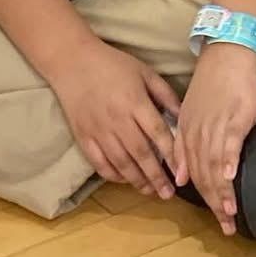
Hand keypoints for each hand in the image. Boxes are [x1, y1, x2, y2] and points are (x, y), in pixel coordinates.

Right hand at [50, 40, 180, 198]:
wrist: (72, 61)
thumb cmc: (114, 65)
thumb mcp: (146, 73)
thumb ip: (166, 95)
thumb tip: (183, 118)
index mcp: (135, 103)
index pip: (158, 135)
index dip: (173, 156)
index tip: (183, 173)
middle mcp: (117, 120)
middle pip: (141, 154)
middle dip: (156, 177)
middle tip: (168, 194)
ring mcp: (98, 130)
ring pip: (120, 162)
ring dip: (137, 180)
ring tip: (151, 192)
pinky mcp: (82, 136)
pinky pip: (98, 162)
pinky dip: (112, 174)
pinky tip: (125, 180)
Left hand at [171, 42, 255, 235]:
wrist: (227, 55)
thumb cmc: (216, 85)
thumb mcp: (193, 115)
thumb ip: (188, 145)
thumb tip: (185, 175)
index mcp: (187, 135)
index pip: (194, 174)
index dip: (205, 199)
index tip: (217, 219)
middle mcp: (197, 134)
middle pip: (204, 176)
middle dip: (215, 204)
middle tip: (227, 227)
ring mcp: (214, 127)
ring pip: (215, 165)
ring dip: (223, 191)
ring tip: (231, 213)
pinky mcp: (233, 117)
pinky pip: (228, 143)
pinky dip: (229, 161)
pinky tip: (231, 178)